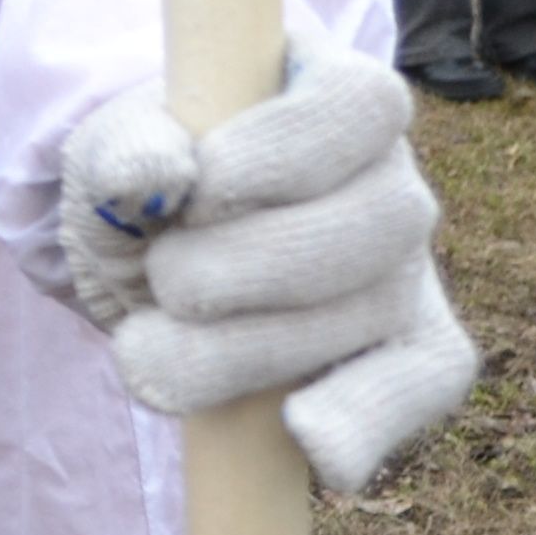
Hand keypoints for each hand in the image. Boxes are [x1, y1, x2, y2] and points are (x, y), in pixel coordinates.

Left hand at [58, 49, 477, 496]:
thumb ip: (125, 147)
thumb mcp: (115, 147)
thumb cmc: (150, 178)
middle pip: (373, 220)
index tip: (195, 189)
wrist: (153, 249)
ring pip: (374, 310)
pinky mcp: (411, 349)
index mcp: (338, 95)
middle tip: (162, 280)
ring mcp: (407, 269)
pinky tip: (307, 439)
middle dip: (250, 265)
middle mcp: (393, 179)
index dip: (281, 151)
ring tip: (148, 355)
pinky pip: (420, 384)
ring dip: (252, 349)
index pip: (358, 104)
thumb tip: (152, 176)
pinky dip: (368, 416)